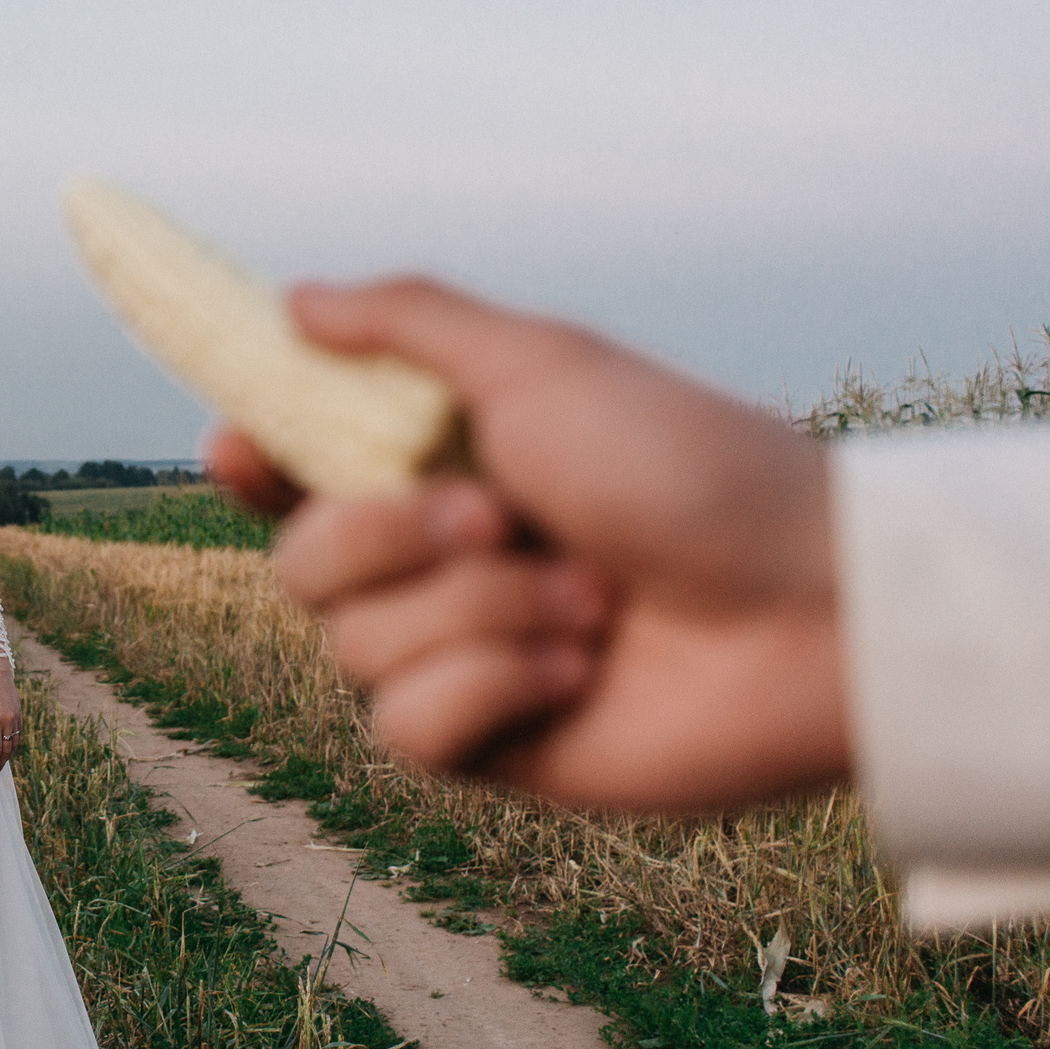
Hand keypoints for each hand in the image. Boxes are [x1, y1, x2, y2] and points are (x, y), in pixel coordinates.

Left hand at [0, 658, 22, 777]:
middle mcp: (9, 720)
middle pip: (7, 749)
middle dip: (1, 764)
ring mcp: (16, 716)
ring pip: (15, 742)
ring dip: (8, 755)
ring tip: (1, 764)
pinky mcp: (19, 712)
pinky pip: (19, 732)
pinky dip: (14, 743)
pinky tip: (8, 748)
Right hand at [207, 277, 849, 814]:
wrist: (813, 612)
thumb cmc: (695, 468)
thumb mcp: (545, 364)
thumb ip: (409, 325)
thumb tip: (291, 301)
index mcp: (447, 464)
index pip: (300, 471)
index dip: (253, 464)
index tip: (236, 445)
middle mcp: (441, 562)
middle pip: (301, 563)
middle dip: (388, 537)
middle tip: (497, 516)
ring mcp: (463, 655)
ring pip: (352, 647)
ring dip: (475, 611)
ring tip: (590, 601)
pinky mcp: (492, 746)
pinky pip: (406, 727)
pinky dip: (492, 686)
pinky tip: (582, 672)